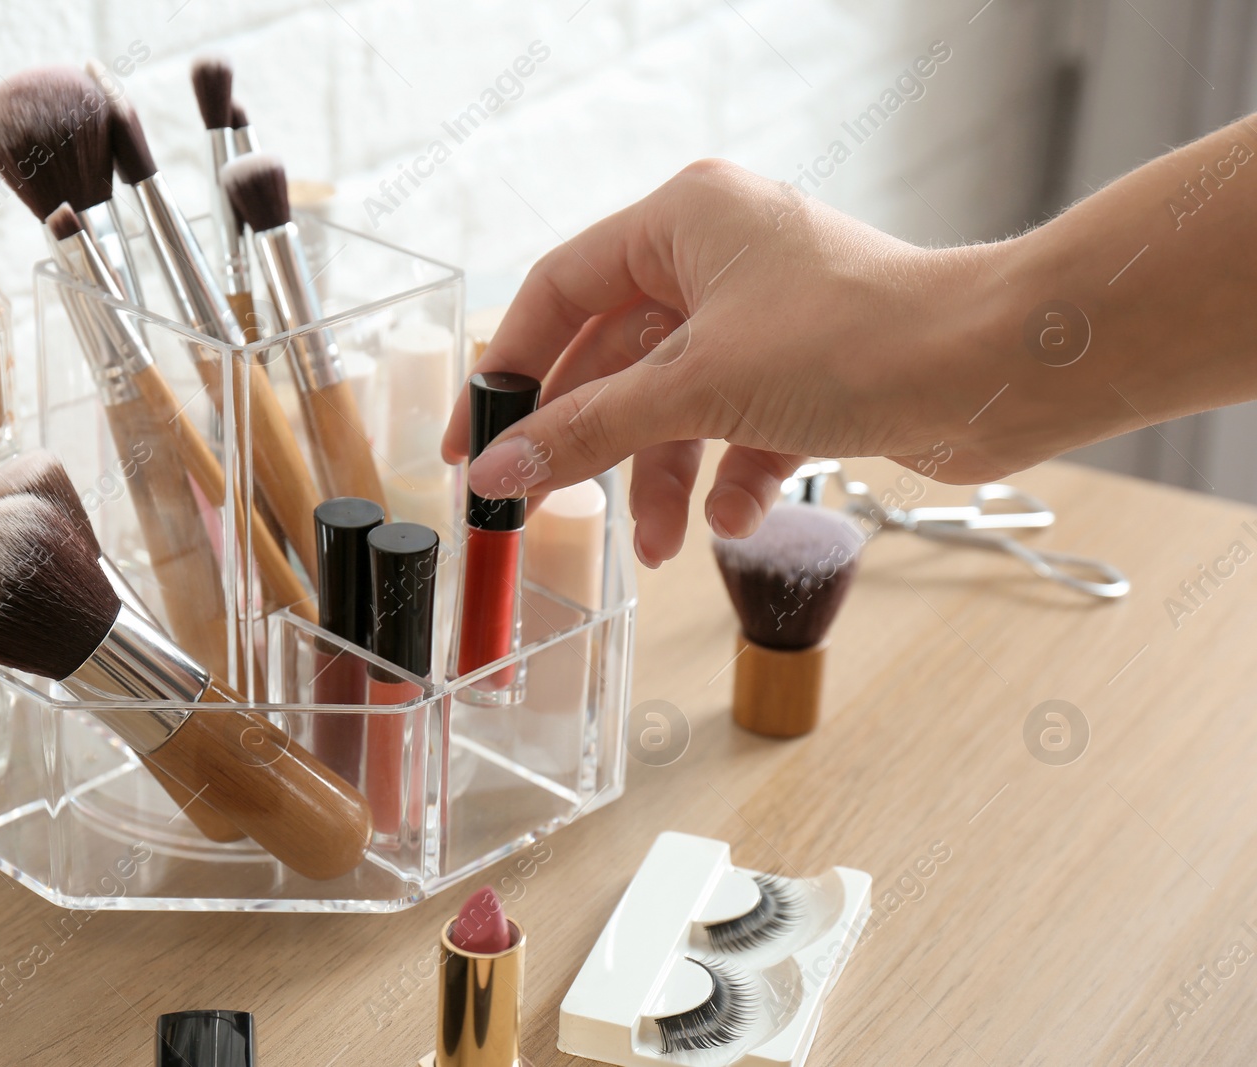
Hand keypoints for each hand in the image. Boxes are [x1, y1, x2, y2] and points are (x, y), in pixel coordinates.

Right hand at [441, 159, 1011, 564]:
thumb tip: (499, 473)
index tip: (472, 441)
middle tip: (539, 508)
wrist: (996, 370)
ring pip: (677, 403)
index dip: (507, 369)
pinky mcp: (807, 371)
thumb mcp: (695, 388)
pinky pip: (739, 427)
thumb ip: (587, 431)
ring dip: (661, 478)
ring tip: (656, 548)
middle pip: (614, 358)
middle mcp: (720, 258)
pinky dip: (728, 478)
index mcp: (682, 221)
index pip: (559, 291)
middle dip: (588, 443)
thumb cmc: (855, 339)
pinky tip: (729, 520)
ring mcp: (765, 316)